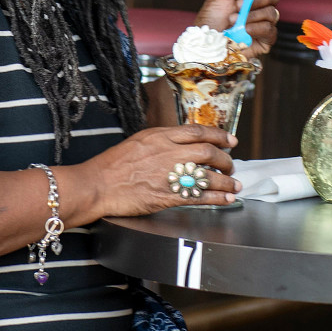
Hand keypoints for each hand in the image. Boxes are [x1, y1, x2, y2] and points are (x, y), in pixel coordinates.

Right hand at [67, 126, 240, 216]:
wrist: (97, 185)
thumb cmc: (112, 165)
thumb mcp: (138, 142)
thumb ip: (162, 141)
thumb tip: (181, 143)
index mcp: (161, 136)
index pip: (198, 132)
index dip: (219, 135)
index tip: (231, 140)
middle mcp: (168, 152)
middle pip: (208, 152)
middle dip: (225, 160)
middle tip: (231, 165)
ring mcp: (169, 174)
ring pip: (208, 175)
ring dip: (226, 181)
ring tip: (234, 185)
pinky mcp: (168, 196)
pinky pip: (200, 196)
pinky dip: (217, 198)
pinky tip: (226, 199)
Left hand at [196, 0, 281, 60]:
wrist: (204, 45)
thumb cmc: (210, 19)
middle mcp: (260, 6)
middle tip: (239, 4)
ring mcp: (264, 23)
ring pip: (273, 12)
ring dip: (251, 15)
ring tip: (233, 20)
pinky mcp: (265, 40)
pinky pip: (271, 30)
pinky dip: (256, 28)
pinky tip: (243, 31)